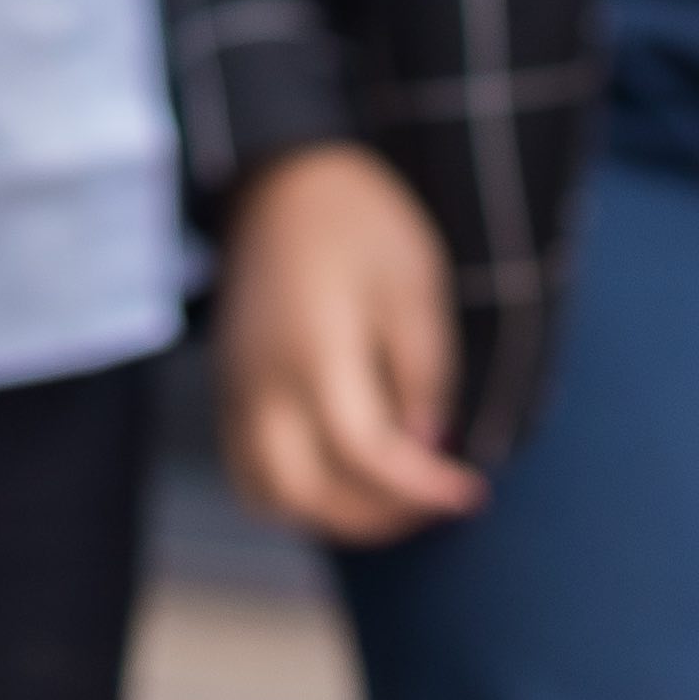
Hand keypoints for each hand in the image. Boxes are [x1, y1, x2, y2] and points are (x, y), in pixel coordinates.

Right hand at [213, 141, 490, 543]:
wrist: (282, 182)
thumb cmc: (361, 224)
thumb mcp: (417, 285)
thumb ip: (425, 372)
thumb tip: (428, 443)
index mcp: (315, 352)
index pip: (366, 455)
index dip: (422, 487)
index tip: (470, 492)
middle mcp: (264, 382)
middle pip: (307, 493)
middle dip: (375, 517)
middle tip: (431, 504)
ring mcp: (237, 389)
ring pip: (267, 493)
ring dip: (330, 514)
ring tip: (389, 498)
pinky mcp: (229, 388)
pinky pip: (248, 469)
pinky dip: (294, 495)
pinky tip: (343, 478)